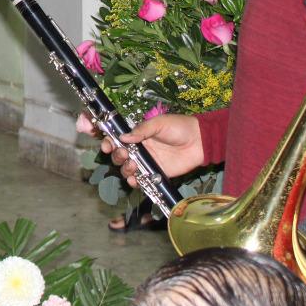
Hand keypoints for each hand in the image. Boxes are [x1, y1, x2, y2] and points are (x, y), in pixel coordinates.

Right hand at [88, 111, 204, 182]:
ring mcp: (147, 162)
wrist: (199, 141)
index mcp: (138, 135)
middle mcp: (139, 149)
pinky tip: (135, 180)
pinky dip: (135, 182)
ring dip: (125, 169)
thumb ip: (141, 131)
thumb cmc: (179, 127)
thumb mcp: (159, 124)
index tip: (105, 145)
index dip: (108, 142)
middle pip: (119, 155)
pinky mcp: (156, 174)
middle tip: (123, 154)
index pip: (117, 139)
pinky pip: (141, 180)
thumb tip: (123, 137)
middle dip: (116, 156)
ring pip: (127, 168)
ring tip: (132, 166)